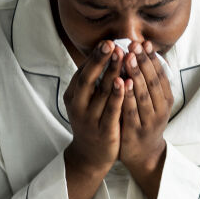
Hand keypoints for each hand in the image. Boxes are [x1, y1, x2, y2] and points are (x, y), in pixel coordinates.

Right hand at [63, 40, 126, 179]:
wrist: (90, 156)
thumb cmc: (92, 121)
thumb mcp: (86, 100)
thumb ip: (93, 81)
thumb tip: (105, 53)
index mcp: (72, 95)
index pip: (83, 71)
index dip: (95, 57)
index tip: (107, 42)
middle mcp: (77, 106)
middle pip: (89, 79)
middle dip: (101, 61)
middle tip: (113, 44)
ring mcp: (89, 119)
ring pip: (101, 93)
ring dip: (112, 73)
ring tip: (123, 57)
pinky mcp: (103, 131)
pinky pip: (111, 111)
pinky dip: (118, 96)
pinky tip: (126, 82)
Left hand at [120, 41, 172, 185]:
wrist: (144, 156)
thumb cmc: (144, 122)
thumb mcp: (152, 102)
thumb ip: (149, 82)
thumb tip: (145, 54)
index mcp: (165, 100)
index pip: (161, 75)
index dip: (153, 59)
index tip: (145, 42)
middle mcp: (161, 110)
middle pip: (153, 82)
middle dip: (144, 62)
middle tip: (134, 44)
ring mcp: (149, 122)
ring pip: (144, 95)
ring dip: (136, 75)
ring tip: (128, 57)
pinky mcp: (136, 132)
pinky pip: (131, 112)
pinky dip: (128, 96)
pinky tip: (121, 83)